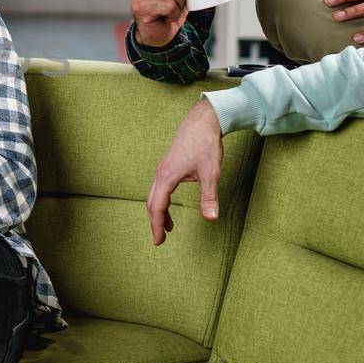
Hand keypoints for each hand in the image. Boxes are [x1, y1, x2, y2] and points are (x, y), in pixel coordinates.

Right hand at [145, 97, 223, 244]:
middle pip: (151, 203)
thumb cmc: (205, 144)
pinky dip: (162, 201)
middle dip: (155, 222)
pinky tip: (172, 205)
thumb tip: (211, 218)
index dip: (157, 226)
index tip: (159, 241)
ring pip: (154, 195)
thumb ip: (209, 197)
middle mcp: (160, 173)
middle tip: (160, 239)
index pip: (157, 207)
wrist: (202, 120)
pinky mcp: (167, 164)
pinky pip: (159, 188)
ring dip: (159, 212)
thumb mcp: (211, 173)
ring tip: (168, 227)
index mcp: (167, 177)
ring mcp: (162, 168)